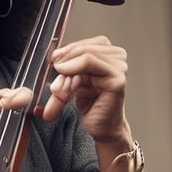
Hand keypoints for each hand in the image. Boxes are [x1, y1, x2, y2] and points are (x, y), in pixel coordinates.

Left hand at [0, 36, 129, 142]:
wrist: (101, 127)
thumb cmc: (90, 104)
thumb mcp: (72, 82)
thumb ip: (64, 71)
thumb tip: (53, 62)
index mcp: (107, 53)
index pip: (82, 44)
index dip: (65, 51)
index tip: (53, 61)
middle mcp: (116, 57)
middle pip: (82, 49)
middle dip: (64, 63)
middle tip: (54, 80)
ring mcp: (119, 67)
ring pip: (84, 55)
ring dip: (67, 72)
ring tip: (61, 91)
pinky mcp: (117, 80)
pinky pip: (90, 65)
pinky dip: (74, 75)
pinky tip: (68, 88)